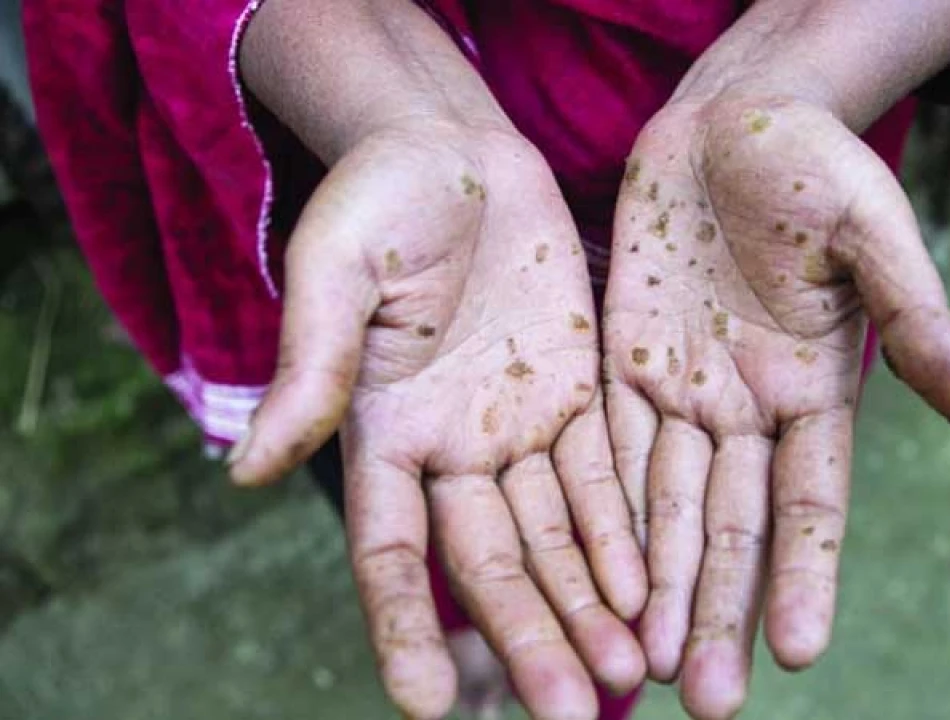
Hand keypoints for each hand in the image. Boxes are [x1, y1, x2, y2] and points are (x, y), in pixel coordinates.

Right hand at [230, 125, 646, 719]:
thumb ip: (311, 369)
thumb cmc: (378, 200)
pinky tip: (648, 593)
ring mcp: (517, 427)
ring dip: (588, 606)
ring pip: (555, 538)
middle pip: (490, 564)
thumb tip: (252, 470)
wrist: (454, 151)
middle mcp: (451, 449)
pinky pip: (602, 478)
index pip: (390, 551)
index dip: (404, 625)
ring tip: (624, 676)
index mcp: (382, 431)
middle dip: (528, 639)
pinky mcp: (576, 396)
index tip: (425, 705)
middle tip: (569, 713)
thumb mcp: (336, 274)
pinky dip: (621, 535)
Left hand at [603, 95, 949, 717]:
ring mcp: (682, 392)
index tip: (798, 650)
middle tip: (706, 701)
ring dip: (659, 588)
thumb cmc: (812, 162)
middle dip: (719, 611)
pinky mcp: (621, 365)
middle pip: (732, 527)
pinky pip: (610, 451)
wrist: (727, 119)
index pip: (810, 502)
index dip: (805, 574)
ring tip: (646, 672)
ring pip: (666, 508)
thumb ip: (913, 313)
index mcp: (812, 389)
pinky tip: (598, 580)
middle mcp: (747, 409)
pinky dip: (605, 515)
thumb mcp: (869, 228)